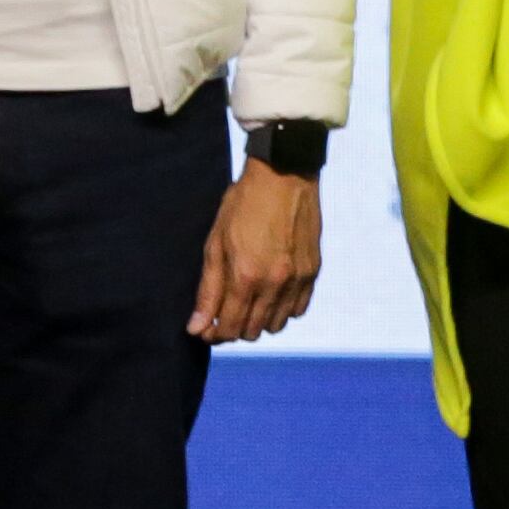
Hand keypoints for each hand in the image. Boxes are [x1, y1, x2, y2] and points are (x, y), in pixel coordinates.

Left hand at [193, 159, 323, 342]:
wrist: (284, 174)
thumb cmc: (243, 204)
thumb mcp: (216, 243)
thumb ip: (208, 290)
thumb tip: (196, 327)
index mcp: (245, 276)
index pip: (229, 328)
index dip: (214, 334)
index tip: (206, 328)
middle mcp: (273, 283)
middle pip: (252, 332)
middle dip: (234, 328)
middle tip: (225, 313)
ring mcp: (297, 279)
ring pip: (276, 325)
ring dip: (259, 321)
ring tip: (249, 302)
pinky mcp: (312, 271)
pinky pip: (298, 309)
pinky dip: (283, 309)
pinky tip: (271, 293)